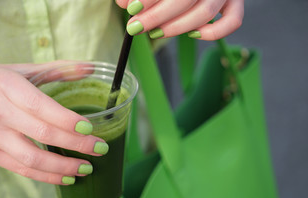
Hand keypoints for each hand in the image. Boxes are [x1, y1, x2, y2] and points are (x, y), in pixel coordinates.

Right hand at [0, 61, 106, 184]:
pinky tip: (66, 177)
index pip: (41, 106)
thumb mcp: (20, 69)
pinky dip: (46, 176)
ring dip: (62, 166)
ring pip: (32, 158)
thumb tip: (91, 67)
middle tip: (100, 149)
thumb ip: (57, 69)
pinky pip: (21, 169)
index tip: (90, 128)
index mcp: (7, 86)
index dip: (67, 120)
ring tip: (87, 168)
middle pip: (42, 133)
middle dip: (76, 144)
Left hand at [116, 0, 243, 39]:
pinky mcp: (235, 1)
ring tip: (155, 32)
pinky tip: (192, 34)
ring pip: (205, 13)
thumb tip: (123, 3)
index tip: (131, 9)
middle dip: (156, 17)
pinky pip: (233, 21)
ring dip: (176, 27)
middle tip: (136, 27)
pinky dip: (214, 32)